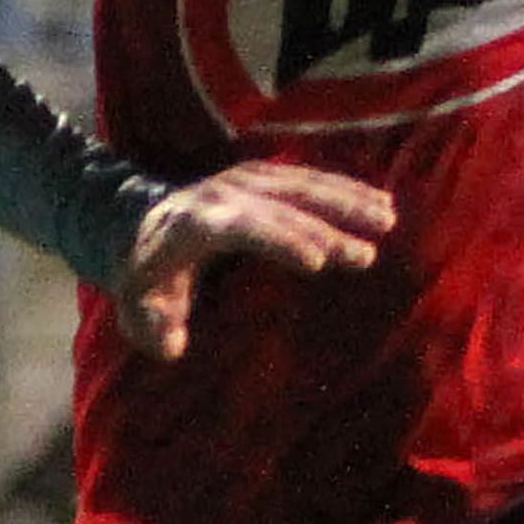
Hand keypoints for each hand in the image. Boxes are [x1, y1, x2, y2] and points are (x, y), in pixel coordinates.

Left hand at [114, 165, 395, 360]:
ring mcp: (242, 180)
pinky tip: (379, 202)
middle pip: (280, 205)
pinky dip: (343, 188)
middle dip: (325, 227)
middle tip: (365, 256)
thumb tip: (172, 346)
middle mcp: (221, 192)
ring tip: (387, 219)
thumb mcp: (137, 308)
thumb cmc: (144, 279)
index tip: (317, 261)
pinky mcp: (260, 177)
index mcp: (193, 222)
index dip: (279, 240)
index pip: (241, 226)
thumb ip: (152, 328)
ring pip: (301, 184)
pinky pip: (307, 178)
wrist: (136, 228)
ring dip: (345, 199)